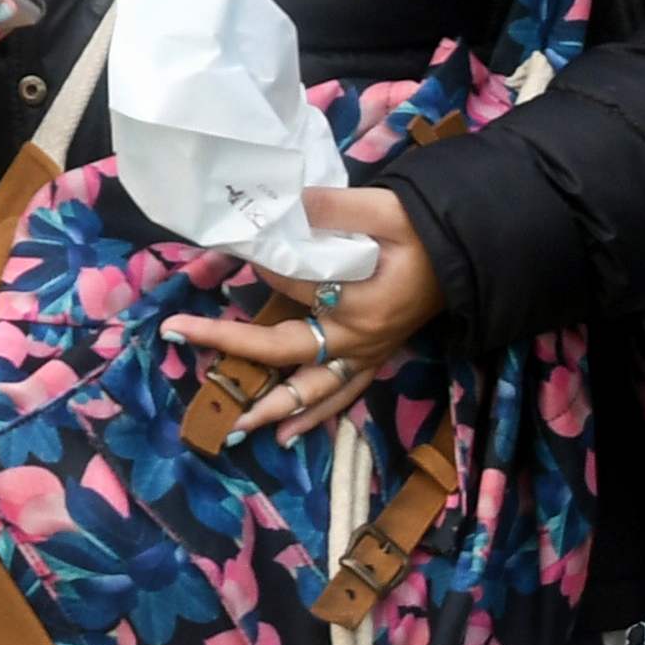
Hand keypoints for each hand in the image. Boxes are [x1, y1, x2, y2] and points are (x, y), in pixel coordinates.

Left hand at [166, 187, 446, 438]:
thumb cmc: (425, 230)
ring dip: (271, 407)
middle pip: (286, 349)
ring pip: (313, 390)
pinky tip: (288, 435)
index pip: (291, 287)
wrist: (467, 254)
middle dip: (230, 344)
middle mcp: (360, 339)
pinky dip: (315, 416)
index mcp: (359, 304)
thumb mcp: (385, 210)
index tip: (238, 246)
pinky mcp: (374, 358)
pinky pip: (340, 395)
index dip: (263, 268)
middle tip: (176, 333)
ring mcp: (367, 354)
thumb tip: (284, 208)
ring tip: (231, 426)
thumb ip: (332, 210)